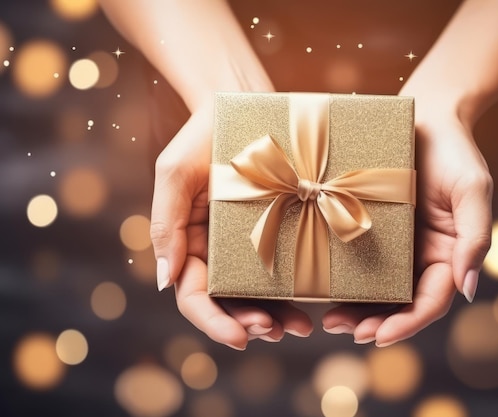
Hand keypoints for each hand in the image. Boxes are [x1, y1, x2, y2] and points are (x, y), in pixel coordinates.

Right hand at [150, 54, 312, 349]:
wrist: (243, 100)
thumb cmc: (204, 132)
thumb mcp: (176, 171)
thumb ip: (167, 223)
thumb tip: (166, 279)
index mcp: (188, 239)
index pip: (193, 294)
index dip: (213, 321)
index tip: (241, 338)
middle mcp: (216, 246)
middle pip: (228, 301)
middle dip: (249, 323)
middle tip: (278, 330)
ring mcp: (247, 239)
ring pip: (256, 292)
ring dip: (274, 315)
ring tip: (298, 326)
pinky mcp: (275, 226)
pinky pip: (282, 267)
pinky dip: (292, 289)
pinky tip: (311, 300)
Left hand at [322, 110, 492, 346]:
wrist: (427, 115)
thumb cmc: (455, 150)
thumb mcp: (473, 189)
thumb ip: (475, 238)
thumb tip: (467, 289)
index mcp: (448, 254)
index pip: (431, 302)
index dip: (407, 323)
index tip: (376, 337)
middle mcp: (421, 255)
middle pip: (400, 303)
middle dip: (374, 324)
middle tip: (341, 329)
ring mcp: (396, 244)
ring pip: (376, 289)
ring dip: (355, 309)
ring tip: (327, 319)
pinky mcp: (372, 226)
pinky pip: (357, 258)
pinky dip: (344, 278)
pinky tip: (322, 287)